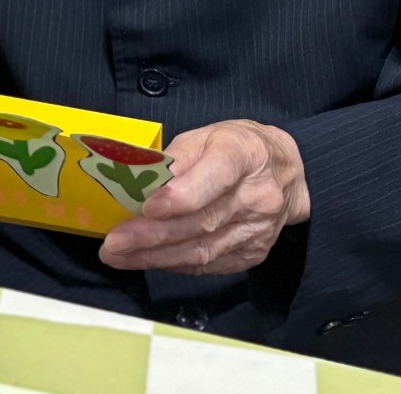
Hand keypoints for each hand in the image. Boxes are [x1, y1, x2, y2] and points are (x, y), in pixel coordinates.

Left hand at [99, 119, 310, 275]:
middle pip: (202, 221)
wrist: (286, 171)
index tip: (147, 208)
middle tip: (114, 243)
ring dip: (156, 257)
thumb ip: (175, 158)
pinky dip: (174, 264)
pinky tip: (147, 260)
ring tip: (119, 256)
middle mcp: (257, 196)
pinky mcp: (254, 253)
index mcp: (244, 155)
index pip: (215, 177)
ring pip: (203, 250)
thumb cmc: (235, 148)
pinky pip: (209, 264)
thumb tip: (140, 182)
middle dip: (152, 236)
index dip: (181, 196)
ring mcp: (258, 229)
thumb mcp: (204, 136)